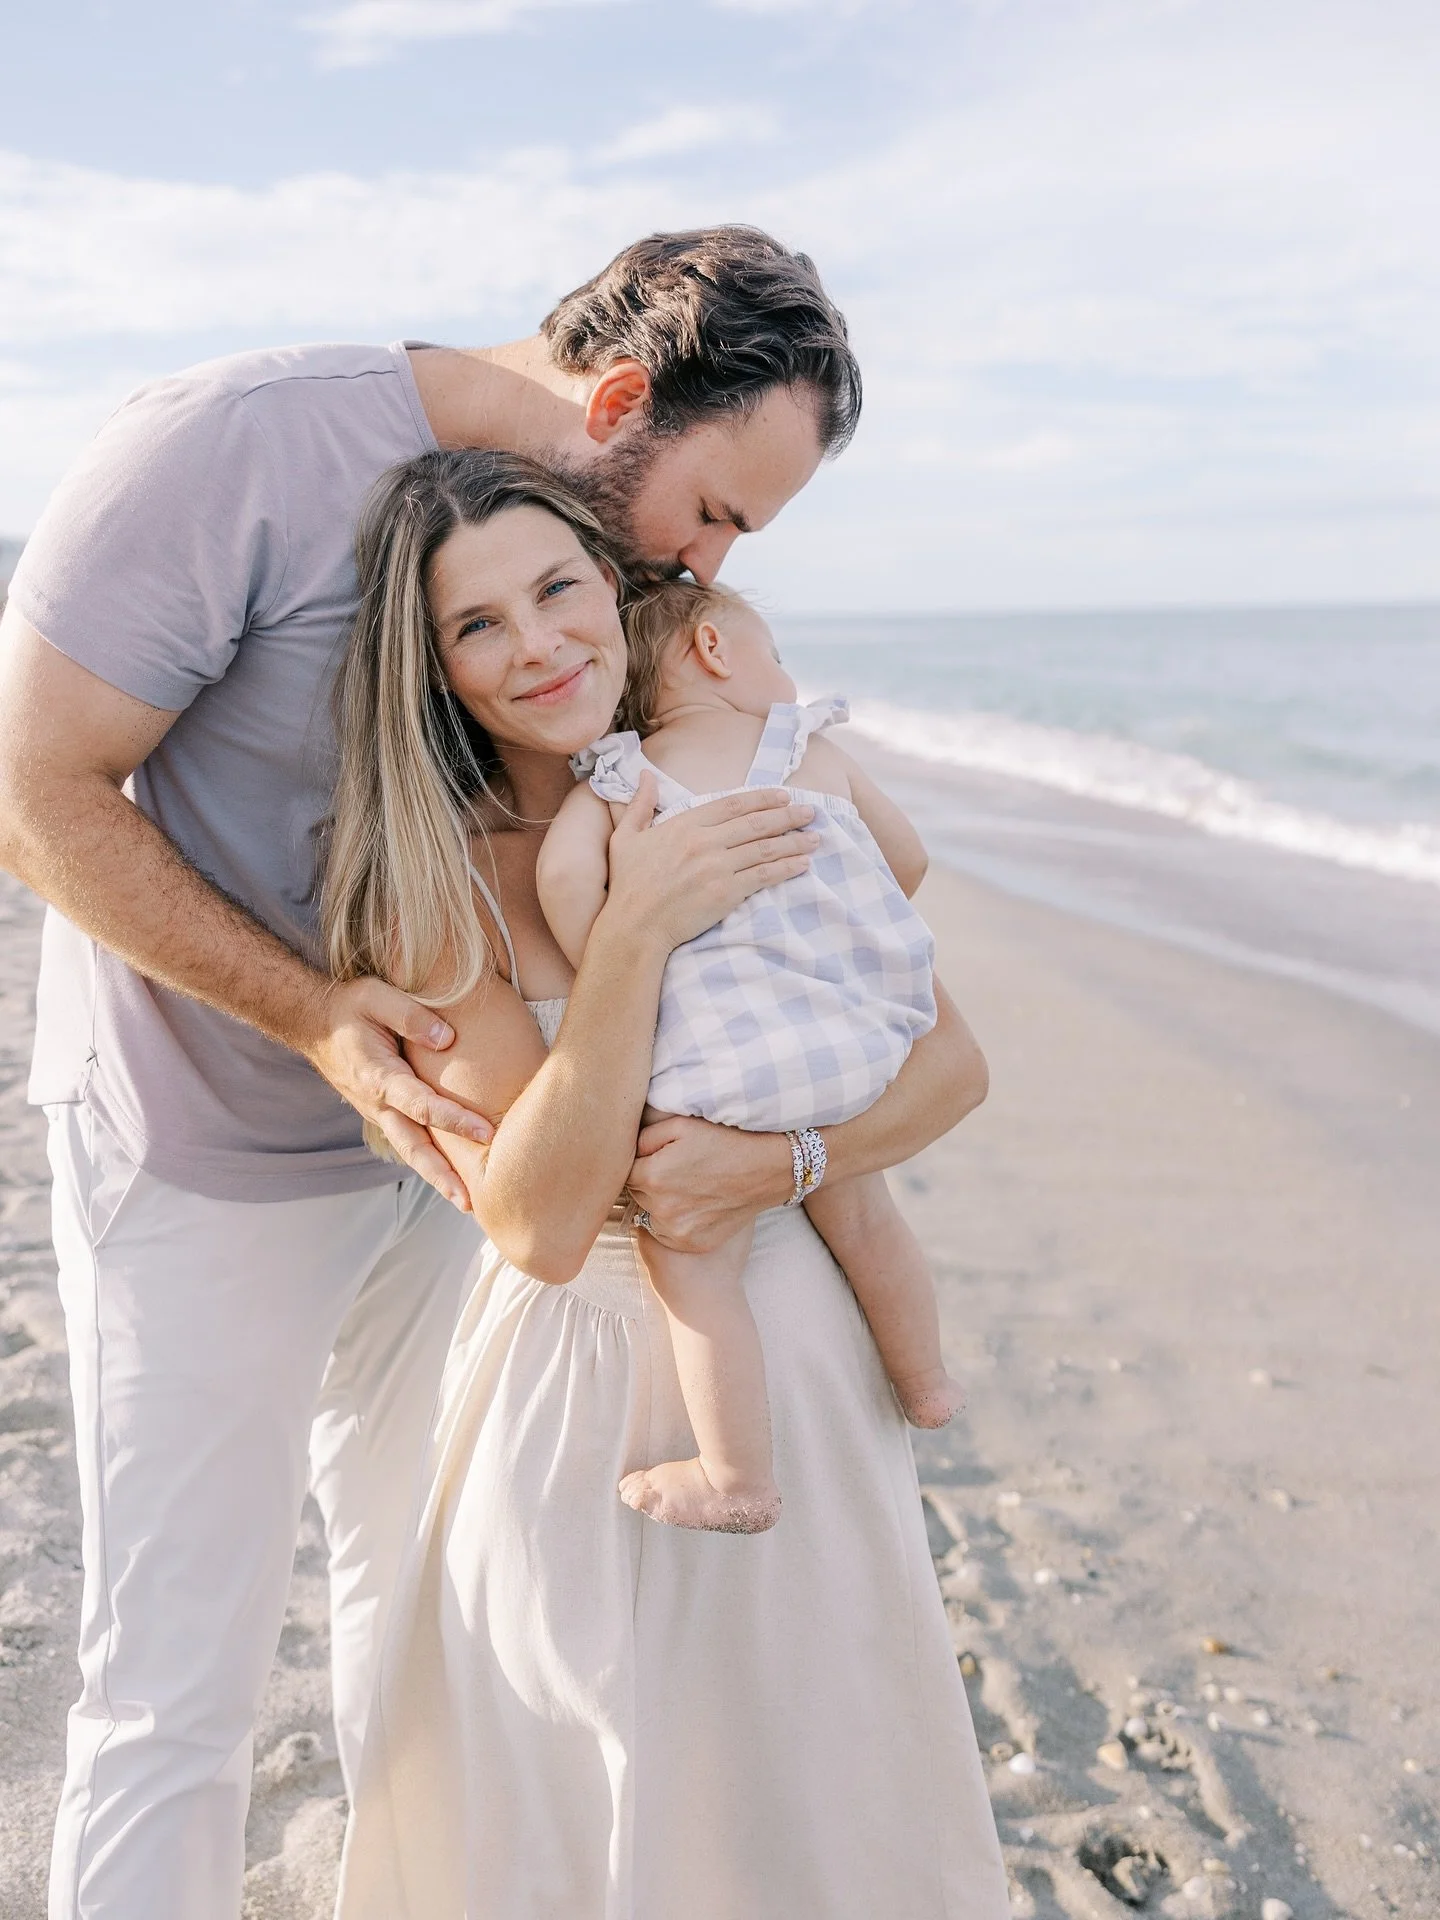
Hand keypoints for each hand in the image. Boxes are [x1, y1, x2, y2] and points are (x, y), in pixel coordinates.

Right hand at [303, 976, 493, 1209]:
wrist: (313, 1024)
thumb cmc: (349, 1007)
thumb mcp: (376, 996)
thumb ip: (411, 1015)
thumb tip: (448, 1038)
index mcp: (378, 1077)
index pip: (422, 1105)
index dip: (454, 1119)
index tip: (486, 1131)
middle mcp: (378, 1103)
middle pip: (413, 1146)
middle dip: (442, 1175)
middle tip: (469, 1201)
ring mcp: (378, 1112)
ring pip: (409, 1151)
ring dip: (436, 1177)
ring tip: (464, 1202)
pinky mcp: (382, 1113)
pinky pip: (407, 1141)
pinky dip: (427, 1162)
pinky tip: (448, 1177)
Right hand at [604, 773, 817, 954]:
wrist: (634, 927)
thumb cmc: (628, 885)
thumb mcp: (626, 838)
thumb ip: (640, 804)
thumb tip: (644, 775)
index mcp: (685, 825)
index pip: (732, 805)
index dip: (761, 798)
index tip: (783, 795)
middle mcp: (705, 842)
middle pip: (755, 823)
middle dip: (787, 815)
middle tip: (810, 811)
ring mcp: (717, 868)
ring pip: (765, 848)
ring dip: (794, 841)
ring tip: (815, 837)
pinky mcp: (726, 894)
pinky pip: (764, 876)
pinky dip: (786, 868)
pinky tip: (803, 863)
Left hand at [626, 1115, 793, 1252]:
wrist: (766, 1170)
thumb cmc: (723, 1141)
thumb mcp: (680, 1124)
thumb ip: (644, 1137)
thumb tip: (628, 1151)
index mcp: (653, 1176)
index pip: (624, 1173)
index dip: (639, 1163)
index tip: (656, 1158)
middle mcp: (661, 1208)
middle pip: (637, 1195)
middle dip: (649, 1182)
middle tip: (675, 1170)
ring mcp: (677, 1230)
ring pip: (650, 1216)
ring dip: (660, 1204)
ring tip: (687, 1187)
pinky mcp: (692, 1243)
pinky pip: (668, 1234)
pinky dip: (675, 1222)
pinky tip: (695, 1206)